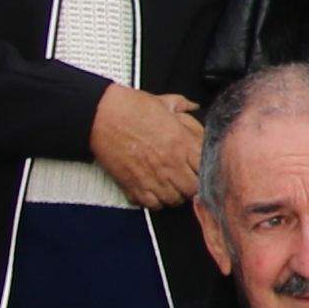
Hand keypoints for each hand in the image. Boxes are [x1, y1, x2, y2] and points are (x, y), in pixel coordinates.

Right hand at [89, 86, 206, 206]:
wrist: (101, 115)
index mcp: (182, 143)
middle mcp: (171, 163)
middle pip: (193, 189)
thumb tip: (193, 106)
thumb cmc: (131, 108)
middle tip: (187, 180)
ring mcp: (153, 177)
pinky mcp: (134, 186)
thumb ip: (183, 106)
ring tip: (170, 186)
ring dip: (175, 195)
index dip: (205, 170)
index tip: (200, 168)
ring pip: (174, 200)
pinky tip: (154, 191)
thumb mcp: (164, 102)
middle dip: (192, 186)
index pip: (206, 168)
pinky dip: (155, 201)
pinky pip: (152, 205)